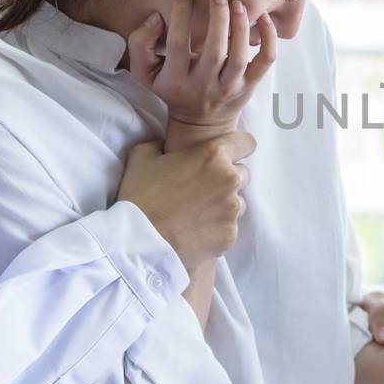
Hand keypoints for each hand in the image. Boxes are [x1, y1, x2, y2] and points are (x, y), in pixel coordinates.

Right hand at [118, 134, 254, 267]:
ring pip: (238, 203)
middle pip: (242, 174)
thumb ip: (162, 145)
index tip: (230, 155)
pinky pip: (229, 228)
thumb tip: (166, 146)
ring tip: (196, 213)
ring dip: (223, 205)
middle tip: (202, 189)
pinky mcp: (229, 235)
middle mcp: (229, 180)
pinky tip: (194, 231)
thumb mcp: (143, 156)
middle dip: (227, 179)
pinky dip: (216, 229)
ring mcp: (232, 209)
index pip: (246, 142)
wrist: (137, 241)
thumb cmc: (139, 196)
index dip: (238, 147)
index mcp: (213, 155)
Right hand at [125, 0, 277, 141]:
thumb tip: (156, 17)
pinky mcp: (248, 87)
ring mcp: (229, 88)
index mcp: (176, 79)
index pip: (178, 44)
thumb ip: (141, 44)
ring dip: (240, 27)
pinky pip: (264, 63)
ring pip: (238, 57)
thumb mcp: (145, 73)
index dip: (181, 14)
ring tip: (237, 3)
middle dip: (217, 19)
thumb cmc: (172, 89)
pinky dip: (269, 41)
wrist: (200, 125)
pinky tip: (264, 19)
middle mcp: (203, 85)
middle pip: (214, 51)